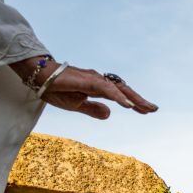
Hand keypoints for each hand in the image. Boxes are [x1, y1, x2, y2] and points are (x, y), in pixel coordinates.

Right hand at [10, 57, 157, 118]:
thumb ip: (93, 109)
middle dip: (139, 100)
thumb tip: (110, 114)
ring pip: (118, 89)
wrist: (38, 77)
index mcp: (97, 87)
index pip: (120, 94)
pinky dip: (118, 97)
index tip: (146, 110)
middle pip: (123, 90)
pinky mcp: (87, 80)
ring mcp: (93, 79)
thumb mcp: (77, 105)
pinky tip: (128, 105)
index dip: (133, 101)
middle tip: (154, 109)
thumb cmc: (55, 89)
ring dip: (133, 99)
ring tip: (147, 109)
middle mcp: (98, 80)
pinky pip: (106, 89)